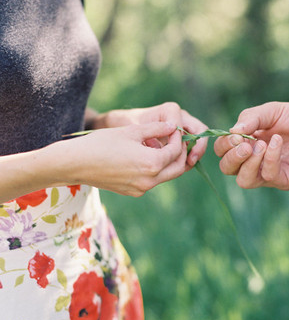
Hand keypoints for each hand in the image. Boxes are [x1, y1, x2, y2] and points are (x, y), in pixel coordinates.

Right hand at [52, 121, 187, 196]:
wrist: (76, 164)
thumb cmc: (102, 143)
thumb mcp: (132, 131)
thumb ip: (156, 129)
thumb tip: (174, 126)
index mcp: (152, 164)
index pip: (176, 152)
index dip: (179, 139)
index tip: (175, 129)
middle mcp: (150, 181)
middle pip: (177, 168)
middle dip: (180, 154)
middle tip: (177, 140)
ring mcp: (141, 189)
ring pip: (165, 176)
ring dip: (168, 162)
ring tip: (160, 145)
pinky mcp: (133, 192)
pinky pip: (152, 181)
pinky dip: (155, 169)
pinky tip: (146, 156)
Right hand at [214, 102, 288, 189]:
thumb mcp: (273, 111)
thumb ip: (252, 118)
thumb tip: (232, 131)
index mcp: (247, 142)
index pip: (223, 151)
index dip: (224, 144)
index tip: (236, 135)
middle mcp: (254, 160)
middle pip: (228, 168)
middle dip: (231, 156)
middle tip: (243, 144)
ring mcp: (268, 172)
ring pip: (244, 180)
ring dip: (247, 163)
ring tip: (258, 146)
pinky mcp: (285, 179)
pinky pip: (269, 175)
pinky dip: (270, 158)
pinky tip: (277, 142)